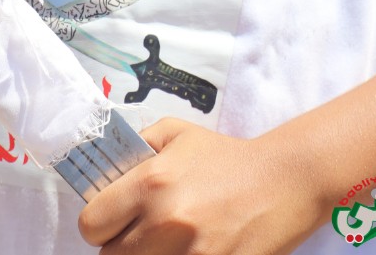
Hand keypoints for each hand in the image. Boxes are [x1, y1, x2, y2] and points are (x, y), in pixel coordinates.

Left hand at [79, 118, 320, 253]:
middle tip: (140, 235)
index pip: (92, 224)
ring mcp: (193, 253)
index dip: (98, 224)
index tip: (111, 222)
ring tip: (164, 244)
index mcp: (150, 182)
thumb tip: (106, 170)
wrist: (283, 180)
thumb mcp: (175, 133)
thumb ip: (135, 147)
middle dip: (121, 246)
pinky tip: (189, 250)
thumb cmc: (225, 156)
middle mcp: (166, 221)